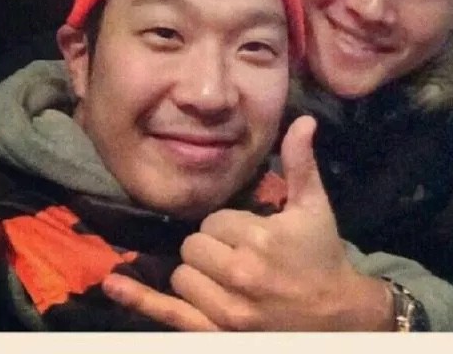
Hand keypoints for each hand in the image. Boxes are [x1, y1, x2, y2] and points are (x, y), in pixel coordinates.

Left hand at [102, 115, 391, 330]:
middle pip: (194, 246)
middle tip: (241, 252)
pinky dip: (140, 299)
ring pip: (182, 275)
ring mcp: (225, 311)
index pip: (215, 220)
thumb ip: (301, 163)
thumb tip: (303, 120)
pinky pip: (168, 315)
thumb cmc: (323, 256)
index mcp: (259, 239)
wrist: (338, 317)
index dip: (230, 224)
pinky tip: (114, 283)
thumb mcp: (315, 206)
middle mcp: (238, 276)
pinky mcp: (216, 333)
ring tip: (229, 274)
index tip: (253, 233)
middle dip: (213, 245)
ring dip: (199, 271)